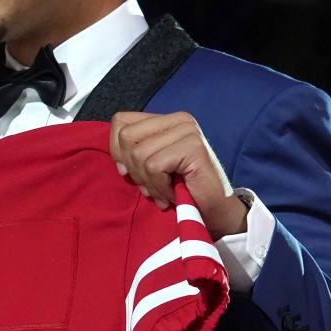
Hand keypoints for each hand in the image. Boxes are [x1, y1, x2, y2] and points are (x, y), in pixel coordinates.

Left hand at [109, 111, 248, 239]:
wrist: (213, 211)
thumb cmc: (180, 190)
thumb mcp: (150, 168)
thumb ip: (133, 154)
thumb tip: (118, 161)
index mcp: (166, 120)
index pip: (121, 121)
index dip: (117, 150)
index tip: (129, 172)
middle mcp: (179, 120)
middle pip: (127, 137)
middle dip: (133, 168)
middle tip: (150, 186)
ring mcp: (187, 131)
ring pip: (139, 154)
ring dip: (148, 182)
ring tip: (162, 192)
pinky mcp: (193, 147)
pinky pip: (155, 166)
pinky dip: (159, 187)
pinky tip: (171, 195)